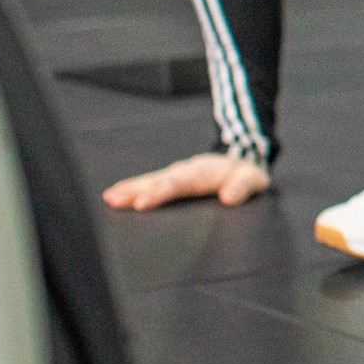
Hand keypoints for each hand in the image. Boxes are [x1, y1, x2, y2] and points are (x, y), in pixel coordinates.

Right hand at [102, 152, 270, 210]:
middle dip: (136, 191)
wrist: (243, 159)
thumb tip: (230, 197)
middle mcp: (185, 171)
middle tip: (114, 201)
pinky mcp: (173, 177)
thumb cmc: (247, 174)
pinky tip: (116, 195)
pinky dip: (132, 187)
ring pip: (150, 180)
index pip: (178, 184)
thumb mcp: (254, 180)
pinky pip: (150, 181)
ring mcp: (177, 173)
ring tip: (109, 198)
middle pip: (157, 181)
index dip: (160, 193)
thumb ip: (243, 187)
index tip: (142, 203)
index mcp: (203, 173)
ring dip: (129, 189)